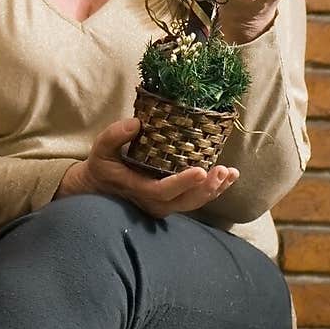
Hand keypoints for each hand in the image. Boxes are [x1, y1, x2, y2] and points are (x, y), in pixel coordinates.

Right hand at [55, 118, 238, 218]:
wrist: (98, 188)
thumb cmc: (102, 166)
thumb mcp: (101, 148)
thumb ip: (115, 135)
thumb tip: (137, 123)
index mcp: (138, 190)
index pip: (163, 191)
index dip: (183, 183)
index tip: (201, 171)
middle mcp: (155, 203)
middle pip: (186, 202)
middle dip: (206, 188)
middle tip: (222, 171)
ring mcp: (165, 205)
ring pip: (194, 203)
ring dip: (215, 190)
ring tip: (231, 173)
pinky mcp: (172, 201)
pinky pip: (195, 199)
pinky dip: (213, 190)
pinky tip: (228, 178)